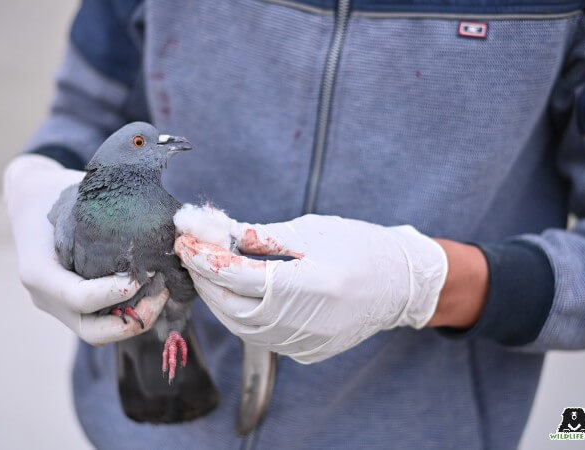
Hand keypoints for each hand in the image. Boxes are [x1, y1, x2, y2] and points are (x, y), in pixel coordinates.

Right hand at [3, 154, 168, 344]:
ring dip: (135, 319)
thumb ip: (108, 213)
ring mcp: (57, 306)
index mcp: (39, 271)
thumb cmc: (57, 192)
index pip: (79, 298)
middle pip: (92, 331)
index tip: (144, 274)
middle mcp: (45, 297)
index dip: (115, 292)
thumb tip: (163, 221)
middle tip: (161, 294)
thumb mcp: (77, 195)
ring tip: (162, 293)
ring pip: (99, 331)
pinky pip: (101, 319)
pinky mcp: (71, 306)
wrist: (30, 199)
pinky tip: (151, 292)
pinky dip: (128, 313)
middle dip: (133, 321)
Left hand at [174, 214, 447, 363]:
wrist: (399, 284)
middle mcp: (304, 321)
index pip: (236, 276)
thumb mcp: (309, 231)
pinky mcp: (306, 353)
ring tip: (208, 273)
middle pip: (231, 306)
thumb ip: (259, 236)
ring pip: (241, 327)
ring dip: (218, 300)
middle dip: (204, 280)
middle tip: (190, 255)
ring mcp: (305, 343)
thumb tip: (215, 233)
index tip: (184, 240)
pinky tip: (236, 295)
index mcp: (307, 284)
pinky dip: (241, 316)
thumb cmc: (358, 247)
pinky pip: (261, 337)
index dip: (204, 258)